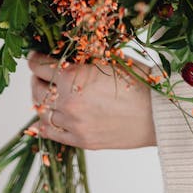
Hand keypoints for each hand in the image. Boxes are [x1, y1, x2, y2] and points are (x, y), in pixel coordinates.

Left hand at [28, 51, 156, 149]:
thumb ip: (87, 57)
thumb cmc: (141, 83)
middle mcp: (67, 101)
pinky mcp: (81, 140)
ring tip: (45, 94)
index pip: (41, 67)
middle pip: (38, 90)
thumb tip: (71, 52)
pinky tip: (45, 117)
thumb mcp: (112, 59)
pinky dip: (45, 124)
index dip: (35, 59)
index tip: (35, 57)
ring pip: (42, 112)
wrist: (157, 114)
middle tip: (40, 74)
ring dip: (41, 100)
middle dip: (37, 79)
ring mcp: (73, 124)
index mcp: (74, 77)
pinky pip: (52, 133)